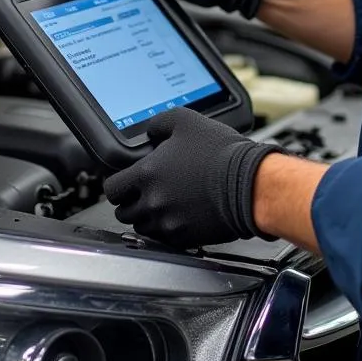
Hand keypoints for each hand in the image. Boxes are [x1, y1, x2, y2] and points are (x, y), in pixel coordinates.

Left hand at [103, 108, 283, 248]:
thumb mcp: (187, 121)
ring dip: (148, 217)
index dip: (118, 185)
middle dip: (132, 202)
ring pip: (142, 227)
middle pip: (124, 212)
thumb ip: (160, 123)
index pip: (112, 189)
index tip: (126, 182)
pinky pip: (164, 239)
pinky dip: (168, 229)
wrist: (249, 184)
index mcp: (147, 174)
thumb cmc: (221, 154)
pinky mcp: (184, 238)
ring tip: (165, 203)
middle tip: (146, 192)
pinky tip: (181, 214)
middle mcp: (152, 202)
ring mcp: (167, 223)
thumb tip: (150, 131)